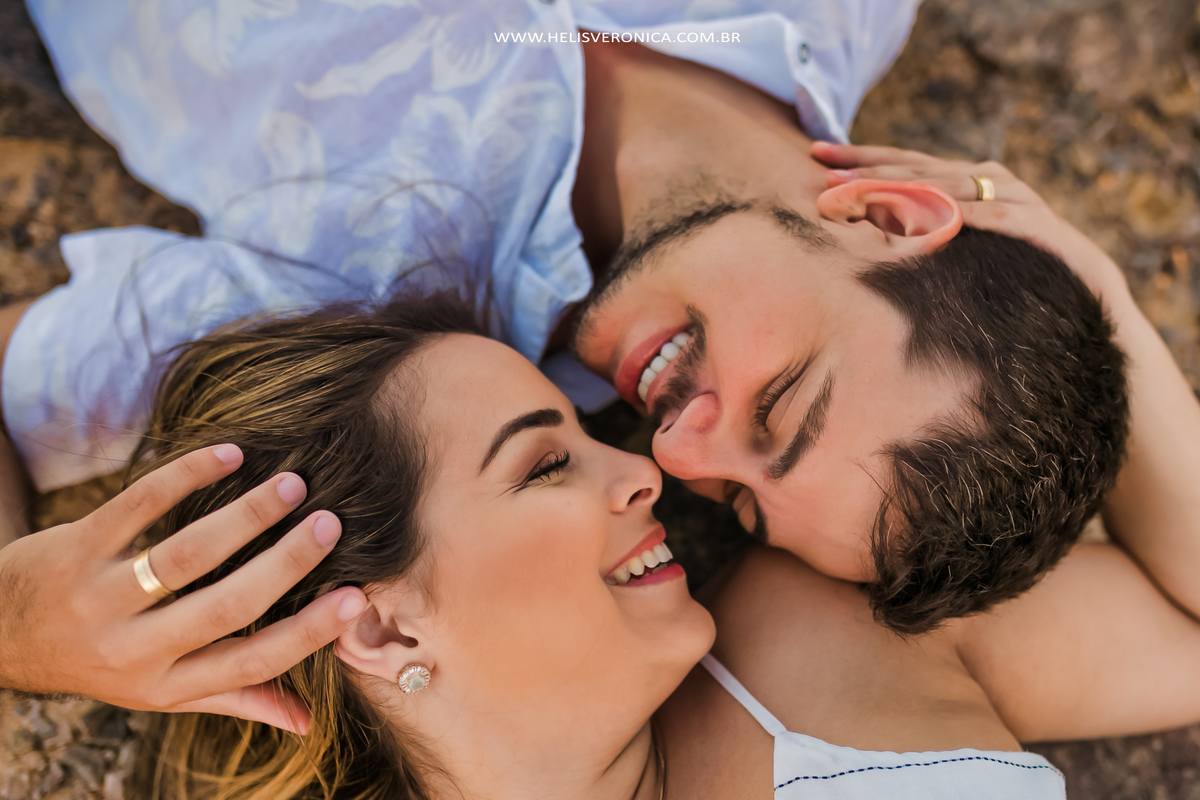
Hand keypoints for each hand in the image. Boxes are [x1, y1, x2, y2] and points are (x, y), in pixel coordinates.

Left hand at [0, 444, 365, 733]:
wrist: (1, 633)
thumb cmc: (101, 658)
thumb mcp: (162, 690)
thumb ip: (234, 696)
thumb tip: (306, 722)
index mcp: (166, 682)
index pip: (251, 662)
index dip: (307, 634)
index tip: (354, 598)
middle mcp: (134, 647)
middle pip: (226, 606)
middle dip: (286, 563)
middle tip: (330, 522)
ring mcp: (103, 596)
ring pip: (186, 554)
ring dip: (246, 516)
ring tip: (292, 484)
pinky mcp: (78, 547)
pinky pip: (139, 505)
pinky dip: (187, 475)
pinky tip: (230, 454)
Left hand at [812, 141, 1135, 314]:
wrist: (1084, 300)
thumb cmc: (1010, 280)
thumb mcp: (953, 255)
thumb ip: (916, 237)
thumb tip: (855, 235)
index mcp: (963, 184)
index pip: (904, 164)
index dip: (860, 159)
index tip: (816, 152)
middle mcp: (986, 180)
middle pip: (918, 167)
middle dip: (868, 168)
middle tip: (824, 170)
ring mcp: (1011, 198)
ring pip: (946, 186)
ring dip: (901, 187)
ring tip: (857, 191)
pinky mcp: (1034, 224)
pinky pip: (990, 215)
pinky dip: (958, 213)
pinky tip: (927, 214)